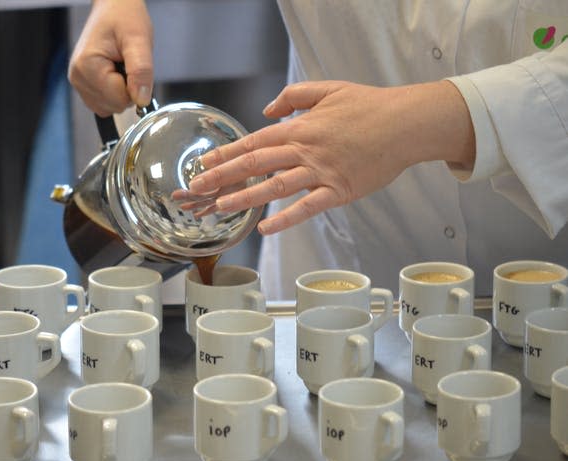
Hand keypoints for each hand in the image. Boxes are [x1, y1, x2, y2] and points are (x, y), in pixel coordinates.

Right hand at [68, 0, 153, 115]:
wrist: (113, 6)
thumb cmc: (124, 18)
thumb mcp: (139, 40)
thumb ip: (141, 71)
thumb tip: (141, 100)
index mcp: (87, 66)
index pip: (118, 99)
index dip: (134, 88)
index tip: (132, 66)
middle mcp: (78, 77)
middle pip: (113, 106)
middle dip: (127, 90)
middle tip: (127, 63)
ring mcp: (78, 82)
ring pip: (108, 108)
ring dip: (120, 92)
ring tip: (120, 66)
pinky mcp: (83, 84)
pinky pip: (103, 103)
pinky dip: (114, 93)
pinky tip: (115, 74)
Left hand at [186, 80, 474, 234]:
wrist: (407, 123)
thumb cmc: (369, 106)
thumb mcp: (328, 89)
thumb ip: (293, 97)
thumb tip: (267, 111)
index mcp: (299, 128)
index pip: (253, 142)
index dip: (225, 154)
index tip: (203, 164)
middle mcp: (305, 150)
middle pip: (255, 163)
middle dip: (222, 176)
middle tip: (196, 189)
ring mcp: (321, 172)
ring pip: (275, 186)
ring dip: (245, 196)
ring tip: (220, 207)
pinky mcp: (340, 190)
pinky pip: (308, 207)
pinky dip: (286, 218)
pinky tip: (265, 227)